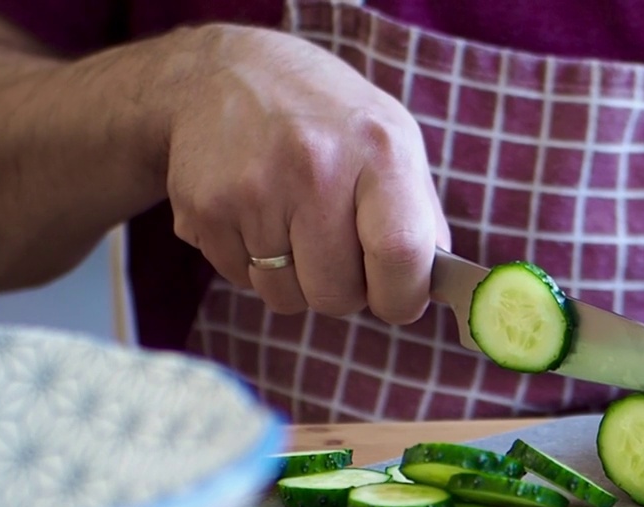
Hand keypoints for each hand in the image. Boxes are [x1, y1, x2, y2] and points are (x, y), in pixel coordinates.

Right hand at [163, 24, 448, 320]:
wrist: (225, 73)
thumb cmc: (327, 118)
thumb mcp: (393, 141)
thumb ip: (421, 216)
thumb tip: (438, 284)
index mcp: (379, 151)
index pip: (401, 256)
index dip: (402, 296)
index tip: (396, 296)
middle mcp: (316, 167)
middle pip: (337, 294)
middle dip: (342, 289)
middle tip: (335, 247)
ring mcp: (254, 189)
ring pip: (285, 297)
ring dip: (293, 279)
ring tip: (291, 224)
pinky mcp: (206, 208)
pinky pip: (241, 280)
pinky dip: (251, 264)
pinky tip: (256, 216)